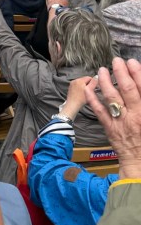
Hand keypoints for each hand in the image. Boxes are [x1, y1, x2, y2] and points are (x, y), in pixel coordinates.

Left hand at [60, 76, 92, 120]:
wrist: (72, 105)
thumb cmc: (82, 99)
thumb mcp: (90, 90)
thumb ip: (93, 83)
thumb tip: (97, 76)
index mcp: (79, 80)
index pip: (89, 77)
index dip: (94, 82)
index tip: (95, 88)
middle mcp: (74, 80)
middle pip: (85, 80)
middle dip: (89, 84)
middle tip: (91, 91)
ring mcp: (72, 84)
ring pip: (81, 83)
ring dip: (85, 86)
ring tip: (87, 93)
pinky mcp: (70, 88)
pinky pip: (77, 86)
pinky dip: (80, 88)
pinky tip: (82, 94)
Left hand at [85, 59, 140, 177]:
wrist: (140, 163)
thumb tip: (140, 88)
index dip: (137, 73)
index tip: (132, 62)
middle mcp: (135, 116)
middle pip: (128, 90)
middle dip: (121, 73)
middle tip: (116, 61)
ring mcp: (121, 122)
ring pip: (112, 98)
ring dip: (106, 82)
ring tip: (101, 70)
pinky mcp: (110, 128)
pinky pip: (100, 111)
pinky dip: (93, 99)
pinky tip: (89, 88)